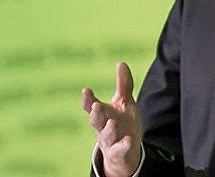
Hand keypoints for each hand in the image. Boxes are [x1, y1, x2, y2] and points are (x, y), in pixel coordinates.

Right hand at [81, 62, 142, 176]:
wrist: (126, 151)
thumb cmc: (122, 123)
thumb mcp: (124, 103)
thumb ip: (123, 85)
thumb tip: (121, 62)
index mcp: (101, 115)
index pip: (90, 106)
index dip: (87, 99)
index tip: (86, 90)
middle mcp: (102, 128)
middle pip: (96, 121)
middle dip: (95, 114)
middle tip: (96, 105)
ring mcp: (109, 142)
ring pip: (106, 137)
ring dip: (108, 130)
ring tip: (112, 122)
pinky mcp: (119, 152)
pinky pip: (119, 150)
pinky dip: (123, 146)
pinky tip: (128, 140)